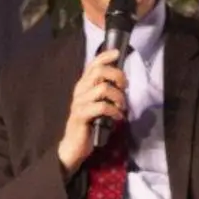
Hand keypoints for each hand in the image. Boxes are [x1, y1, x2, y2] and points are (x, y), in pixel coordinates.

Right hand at [55, 49, 127, 174]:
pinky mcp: (81, 115)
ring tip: (122, 106)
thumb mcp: (97, 103)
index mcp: (83, 85)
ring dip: (118, 97)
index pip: (92, 64)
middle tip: (125, 87)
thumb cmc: (89, 123)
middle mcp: (80, 90)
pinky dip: (114, 111)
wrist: (73, 145)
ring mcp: (79, 102)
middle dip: (117, 76)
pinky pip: (101, 107)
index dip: (105, 56)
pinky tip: (118, 117)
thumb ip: (105, 91)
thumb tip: (122, 81)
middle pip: (99, 71)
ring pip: (103, 88)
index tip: (118, 53)